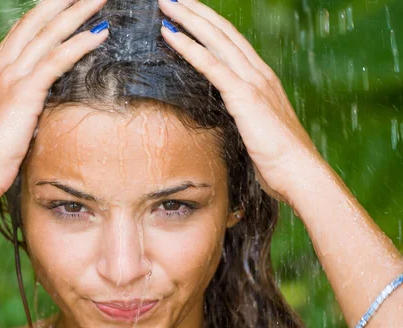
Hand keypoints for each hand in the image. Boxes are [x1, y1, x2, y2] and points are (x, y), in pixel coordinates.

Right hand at [0, 0, 108, 204]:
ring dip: (77, 13)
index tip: (65, 3)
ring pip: (49, 34)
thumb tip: (35, 105)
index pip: (22, 31)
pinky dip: (80, 43)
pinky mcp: (23, 92)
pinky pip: (57, 60)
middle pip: (36, 22)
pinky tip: (100, 33)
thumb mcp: (3, 122)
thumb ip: (17, 105)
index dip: (45, 13)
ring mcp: (10, 77)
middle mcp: (0, 67)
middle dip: (62, 2)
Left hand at [158, 0, 321, 203]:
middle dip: (196, 12)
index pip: (233, 42)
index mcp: (263, 79)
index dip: (210, 25)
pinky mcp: (244, 96)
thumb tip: (233, 119)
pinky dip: (189, 47)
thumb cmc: (279, 160)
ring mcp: (253, 81)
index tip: (190, 13)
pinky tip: (170, 34)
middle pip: (223, 32)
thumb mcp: (258, 130)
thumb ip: (245, 116)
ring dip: (189, 19)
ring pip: (216, 39)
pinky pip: (211, 64)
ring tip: (166, 4)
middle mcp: (259, 73)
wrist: (299, 172)